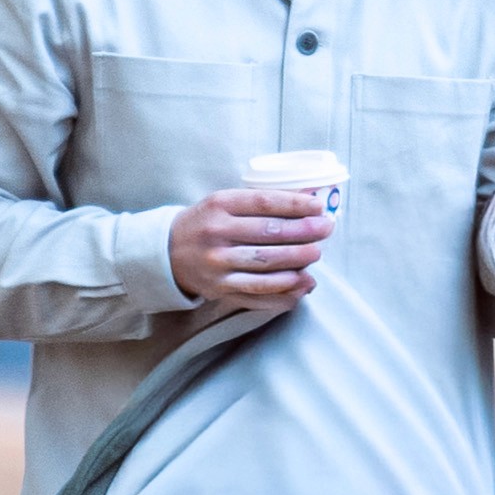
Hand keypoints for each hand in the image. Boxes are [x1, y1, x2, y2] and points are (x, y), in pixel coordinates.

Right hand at [169, 183, 332, 308]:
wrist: (168, 253)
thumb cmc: (206, 223)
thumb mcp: (224, 202)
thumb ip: (260, 202)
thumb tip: (308, 201)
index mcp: (219, 205)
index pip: (264, 203)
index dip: (295, 205)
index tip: (318, 207)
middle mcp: (216, 234)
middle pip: (269, 233)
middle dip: (304, 232)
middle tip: (326, 230)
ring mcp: (218, 265)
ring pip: (266, 265)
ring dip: (297, 261)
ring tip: (316, 254)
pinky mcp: (221, 289)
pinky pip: (259, 293)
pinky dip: (285, 290)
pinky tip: (303, 283)